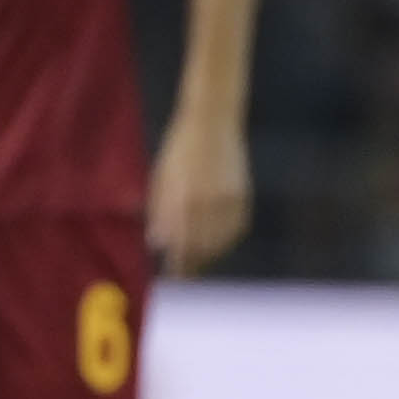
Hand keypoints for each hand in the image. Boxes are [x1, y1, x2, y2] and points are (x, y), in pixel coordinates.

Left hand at [148, 110, 251, 277]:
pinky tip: (219, 241)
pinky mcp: (242, 194)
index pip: (180, 243)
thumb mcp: (162, 178)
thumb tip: (157, 244)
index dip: (178, 264)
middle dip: (193, 263)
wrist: (211, 122)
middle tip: (187, 273)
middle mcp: (205, 202)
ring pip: (220, 241)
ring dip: (210, 254)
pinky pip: (236, 227)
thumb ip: (159, 211)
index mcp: (181, 198)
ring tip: (201, 259)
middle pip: (200, 247)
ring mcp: (226, 199)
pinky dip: (227, 238)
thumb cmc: (178, 150)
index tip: (175, 276)